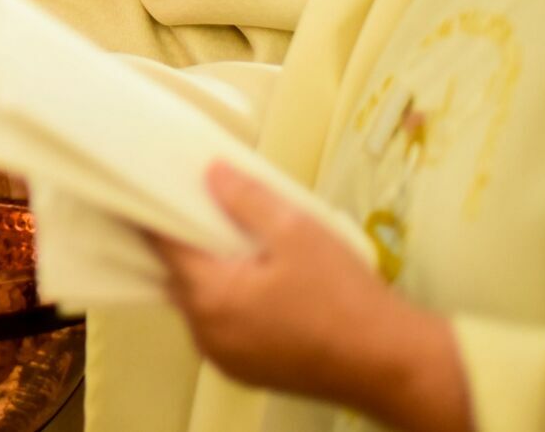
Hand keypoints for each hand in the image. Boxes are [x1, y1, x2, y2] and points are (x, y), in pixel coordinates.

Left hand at [150, 163, 470, 431]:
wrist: (394, 366)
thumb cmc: (346, 299)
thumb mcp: (297, 233)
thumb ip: (247, 200)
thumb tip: (210, 172)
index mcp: (211, 299)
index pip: (163, 248)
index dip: (155, 216)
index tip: (150, 191)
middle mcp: (207, 335)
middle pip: (176, 277)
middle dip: (182, 245)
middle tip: (195, 211)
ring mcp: (225, 359)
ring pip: (198, 305)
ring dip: (206, 276)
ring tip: (227, 242)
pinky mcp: (247, 371)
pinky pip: (219, 328)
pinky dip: (224, 302)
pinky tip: (249, 281)